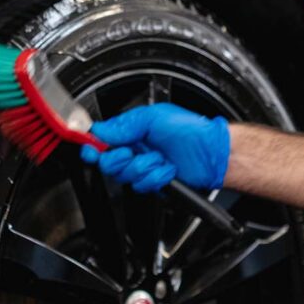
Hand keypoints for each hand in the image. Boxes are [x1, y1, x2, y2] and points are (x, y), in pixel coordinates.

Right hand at [83, 103, 230, 189]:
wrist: (212, 153)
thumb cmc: (190, 130)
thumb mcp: (154, 118)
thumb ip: (124, 125)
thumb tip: (100, 131)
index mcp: (133, 131)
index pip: (102, 140)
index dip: (94, 146)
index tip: (91, 149)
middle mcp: (136, 149)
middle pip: (108, 162)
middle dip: (121, 158)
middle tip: (133, 152)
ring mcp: (145, 167)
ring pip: (126, 176)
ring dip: (145, 166)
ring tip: (160, 157)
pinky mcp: (154, 183)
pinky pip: (143, 185)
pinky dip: (157, 177)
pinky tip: (168, 169)